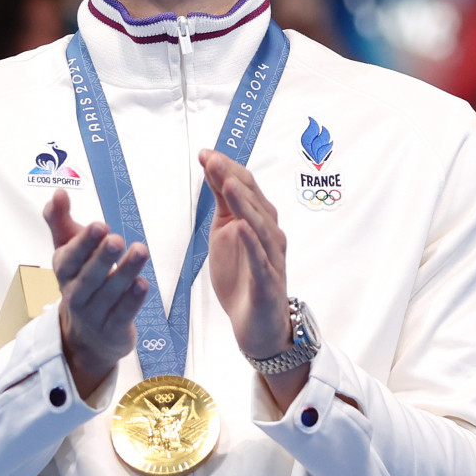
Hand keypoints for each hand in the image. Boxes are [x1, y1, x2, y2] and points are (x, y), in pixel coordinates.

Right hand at [43, 190, 148, 401]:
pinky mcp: (114, 329)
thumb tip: (57, 192)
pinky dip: (132, 300)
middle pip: (88, 277)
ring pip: (110, 293)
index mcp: (64, 272)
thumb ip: (60, 221)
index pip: (69, 258)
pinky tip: (143, 284)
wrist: (86, 337)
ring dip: (126, 272)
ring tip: (140, 251)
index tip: (100, 225)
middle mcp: (75, 294)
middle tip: (118, 239)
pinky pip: (123, 314)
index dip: (83, 243)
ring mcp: (94, 314)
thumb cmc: (80, 281)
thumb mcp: (67, 251)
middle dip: (102, 257)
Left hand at [200, 151, 290, 361]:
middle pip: (253, 200)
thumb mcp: (225, 231)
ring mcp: (271, 257)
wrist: (256, 322)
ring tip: (226, 184)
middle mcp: (269, 234)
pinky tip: (240, 227)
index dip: (226, 168)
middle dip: (232, 178)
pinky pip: (260, 259)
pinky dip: (251, 242)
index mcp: (258, 220)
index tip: (205, 153)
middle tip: (212, 159)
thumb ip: (222, 201)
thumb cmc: (242, 274)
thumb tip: (213, 167)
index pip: (246, 187)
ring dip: (242, 203)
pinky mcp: (267, 282)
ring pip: (259, 225)